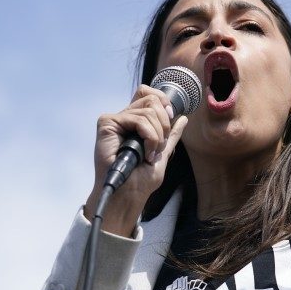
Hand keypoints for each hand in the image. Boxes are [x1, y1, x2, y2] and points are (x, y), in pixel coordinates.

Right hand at [84, 85, 187, 236]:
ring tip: (151, 154)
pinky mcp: (107, 124)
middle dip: (164, 123)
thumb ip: (171, 136)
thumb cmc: (141, 180)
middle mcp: (125, 118)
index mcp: (136, 122)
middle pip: (151, 99)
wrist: (129, 194)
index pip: (149, 94)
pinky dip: (149, 137)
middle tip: (159, 145)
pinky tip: (145, 152)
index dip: (163, 101)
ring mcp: (115, 121)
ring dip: (157, 135)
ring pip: (148, 110)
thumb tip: (183, 118)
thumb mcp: (162, 154)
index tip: (171, 118)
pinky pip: (138, 119)